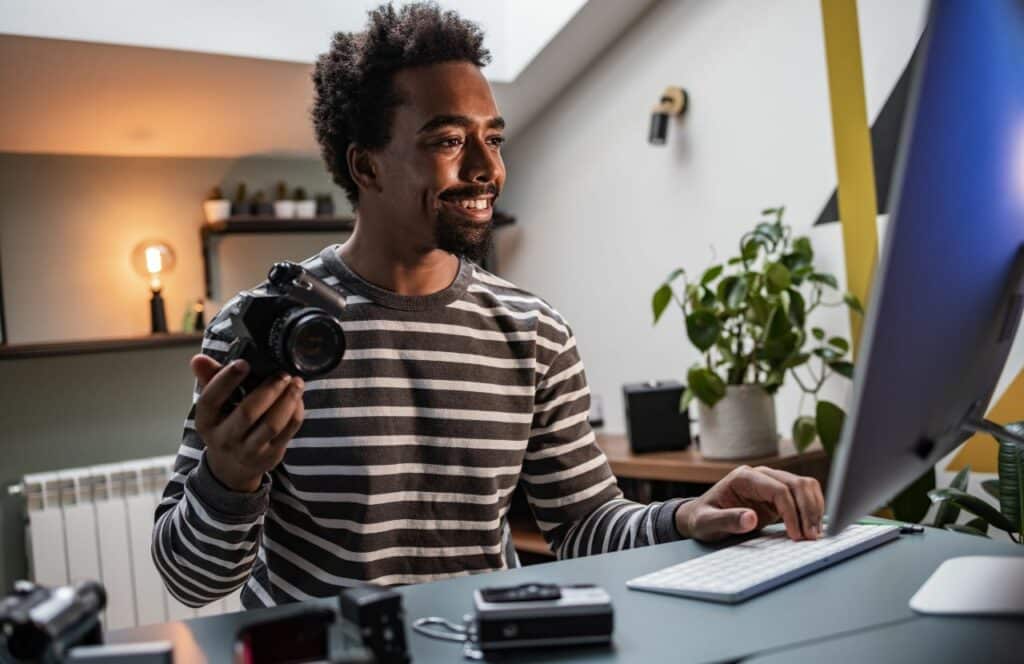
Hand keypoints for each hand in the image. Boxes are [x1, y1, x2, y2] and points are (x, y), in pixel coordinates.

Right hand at [191, 354, 305, 492]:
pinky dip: (296, 411)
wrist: (232, 467)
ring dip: (287, 399)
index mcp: (206, 421)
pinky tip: (298, 397)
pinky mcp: (270, 455)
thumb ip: (210, 379)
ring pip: (272, 424)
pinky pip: (288, 431)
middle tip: (282, 373)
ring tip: (296, 382)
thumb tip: (199, 358)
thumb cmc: (224, 425)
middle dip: (268, 389)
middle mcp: (225, 439)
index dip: (226, 380)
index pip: (210, 400)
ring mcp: (249, 450)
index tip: (244, 362)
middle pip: (248, 412)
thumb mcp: (213, 407)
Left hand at [675, 466, 824, 541]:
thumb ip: (727, 520)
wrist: (699, 517)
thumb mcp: (707, 523)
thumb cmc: (702, 519)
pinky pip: (803, 497)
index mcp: (744, 478)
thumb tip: (750, 518)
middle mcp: (761, 476)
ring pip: (805, 487)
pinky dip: (812, 510)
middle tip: (811, 537)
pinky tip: (812, 528)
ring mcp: (771, 483)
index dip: (791, 512)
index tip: (796, 535)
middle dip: (808, 510)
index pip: (779, 489)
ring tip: (814, 535)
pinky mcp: (778, 496)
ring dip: (814, 509)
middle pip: (797, 484)